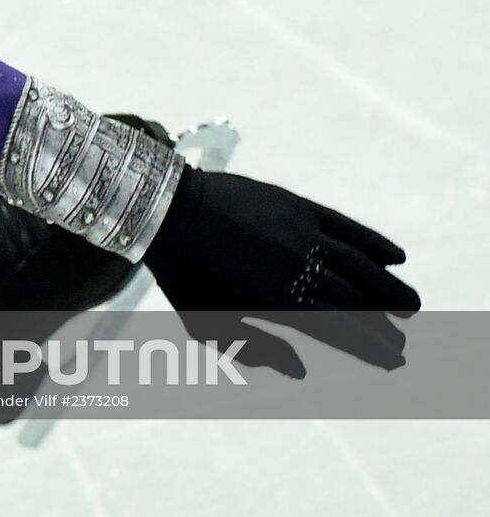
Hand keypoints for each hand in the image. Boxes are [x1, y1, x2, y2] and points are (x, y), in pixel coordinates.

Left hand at [142, 164, 420, 378]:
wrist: (166, 209)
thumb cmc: (182, 273)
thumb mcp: (205, 323)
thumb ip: (253, 350)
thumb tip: (300, 370)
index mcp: (274, 301)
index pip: (338, 330)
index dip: (370, 347)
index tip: (393, 360)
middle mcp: (295, 268)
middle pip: (354, 300)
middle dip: (383, 323)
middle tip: (402, 339)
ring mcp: (301, 233)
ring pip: (359, 265)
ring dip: (389, 286)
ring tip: (410, 304)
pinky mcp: (298, 206)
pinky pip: (346, 226)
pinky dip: (374, 242)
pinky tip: (397, 256)